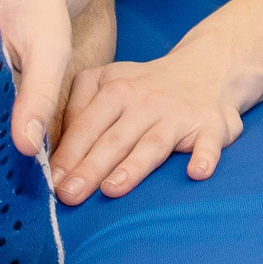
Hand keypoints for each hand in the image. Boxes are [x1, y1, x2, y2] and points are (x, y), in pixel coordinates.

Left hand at [49, 49, 245, 204]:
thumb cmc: (146, 87)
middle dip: (90, 167)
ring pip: (153, 144)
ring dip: (133, 167)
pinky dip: (205, 156)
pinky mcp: (211, 125)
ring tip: (112, 189)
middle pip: (114, 139)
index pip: (87, 125)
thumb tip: (52, 149)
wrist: (208, 68)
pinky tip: (197, 172)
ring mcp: (179, 114)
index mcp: (116, 89)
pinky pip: (209, 143)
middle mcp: (146, 101)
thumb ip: (79, 108)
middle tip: (69, 195)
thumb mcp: (107, 81)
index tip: (51, 182)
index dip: (68, 153)